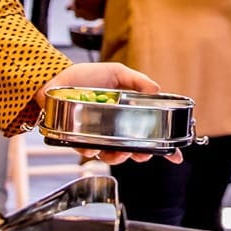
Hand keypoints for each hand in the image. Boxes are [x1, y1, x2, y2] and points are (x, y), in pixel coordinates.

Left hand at [40, 62, 182, 166]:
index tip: (174, 155)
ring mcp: (96, 135)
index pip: (149, 133)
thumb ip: (137, 81)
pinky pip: (87, 152)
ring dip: (117, 158)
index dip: (163, 146)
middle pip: (132, 150)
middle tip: (141, 153)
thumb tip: (157, 89)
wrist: (56, 77)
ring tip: (118, 152)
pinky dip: (90, 151)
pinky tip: (90, 147)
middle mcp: (113, 127)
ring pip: (111, 156)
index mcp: (126, 114)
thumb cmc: (85, 75)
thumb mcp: (116, 72)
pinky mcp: (78, 139)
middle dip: (139, 155)